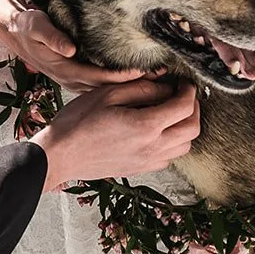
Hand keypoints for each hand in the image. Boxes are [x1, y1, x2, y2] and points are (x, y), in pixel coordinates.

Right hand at [4, 5, 147, 90]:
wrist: (17, 36)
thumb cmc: (28, 28)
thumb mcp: (36, 26)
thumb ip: (52, 37)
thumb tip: (69, 49)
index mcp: (65, 70)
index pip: (99, 78)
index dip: (122, 76)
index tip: (145, 71)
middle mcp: (72, 81)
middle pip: (108, 90)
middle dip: (135, 86)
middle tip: (163, 80)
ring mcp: (76, 85)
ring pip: (107, 93)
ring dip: (131, 90)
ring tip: (160, 84)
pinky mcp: (78, 82)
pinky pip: (104, 91)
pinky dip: (122, 90)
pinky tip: (141, 85)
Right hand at [33, 78, 199, 191]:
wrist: (61, 155)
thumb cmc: (78, 122)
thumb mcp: (107, 93)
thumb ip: (141, 89)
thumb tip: (166, 88)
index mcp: (145, 126)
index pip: (184, 107)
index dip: (189, 91)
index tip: (185, 83)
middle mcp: (152, 147)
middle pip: (192, 129)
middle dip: (193, 109)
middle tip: (183, 95)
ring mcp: (148, 162)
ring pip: (185, 146)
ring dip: (185, 127)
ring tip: (172, 112)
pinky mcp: (141, 169)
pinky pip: (169, 157)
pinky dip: (173, 143)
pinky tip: (158, 131)